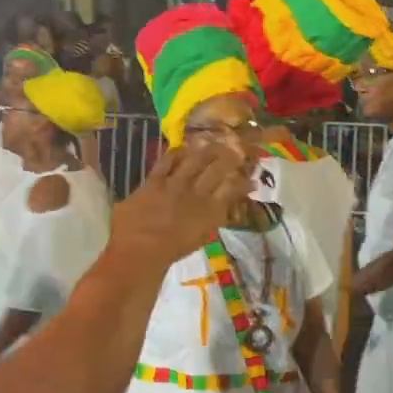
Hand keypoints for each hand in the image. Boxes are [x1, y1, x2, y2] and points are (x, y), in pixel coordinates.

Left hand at [110, 145, 251, 264]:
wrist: (141, 250)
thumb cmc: (172, 250)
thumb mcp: (201, 236)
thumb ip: (212, 220)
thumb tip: (221, 209)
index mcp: (211, 210)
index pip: (233, 189)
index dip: (243, 182)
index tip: (251, 179)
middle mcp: (197, 193)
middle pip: (217, 169)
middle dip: (229, 158)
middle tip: (236, 150)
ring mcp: (175, 184)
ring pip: (195, 160)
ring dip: (206, 150)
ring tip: (213, 142)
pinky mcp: (154, 181)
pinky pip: (167, 161)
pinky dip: (175, 153)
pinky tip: (181, 148)